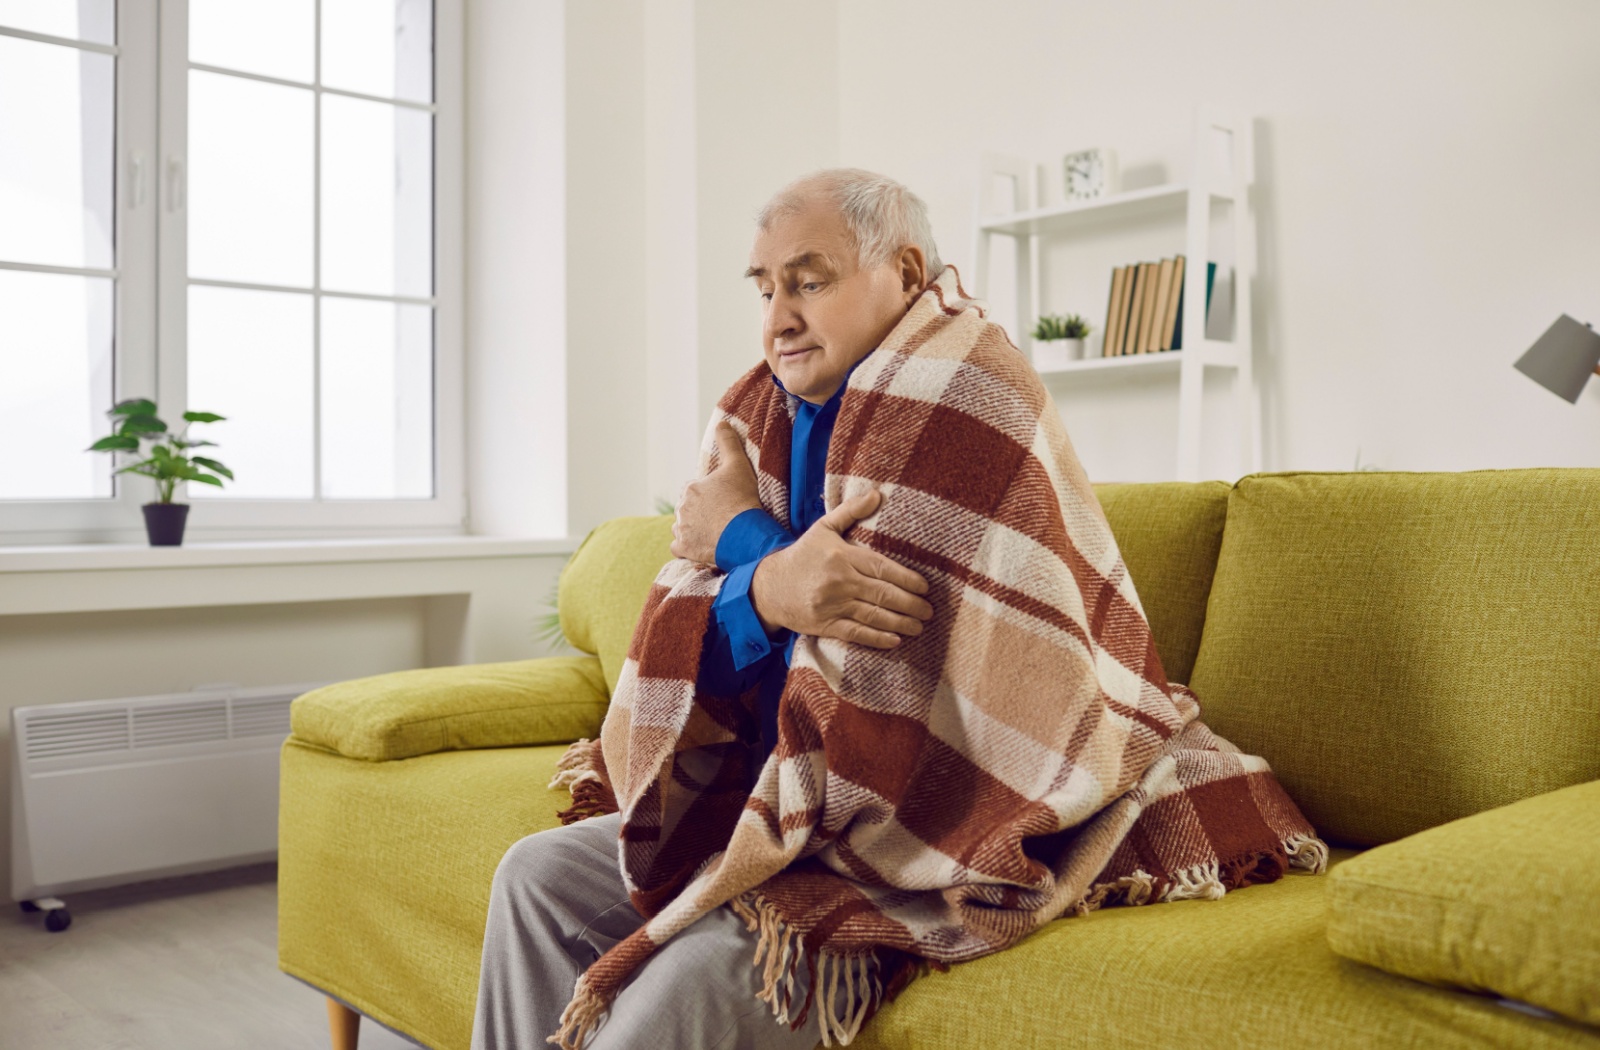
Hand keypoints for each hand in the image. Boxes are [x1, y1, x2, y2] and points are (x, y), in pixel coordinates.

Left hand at [670, 422, 761, 564]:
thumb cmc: (743, 499)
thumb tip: (722, 422)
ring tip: (714, 532)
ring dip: (693, 529)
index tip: (723, 500)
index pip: (694, 490)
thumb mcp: (739, 466)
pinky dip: (687, 547)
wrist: (745, 534)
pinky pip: (679, 548)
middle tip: (721, 516)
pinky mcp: (684, 549)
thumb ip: (729, 443)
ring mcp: (681, 530)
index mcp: (691, 489)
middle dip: (700, 511)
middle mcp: (681, 509)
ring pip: (682, 527)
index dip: (709, 494)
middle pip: (688, 509)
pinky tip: (701, 545)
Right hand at [749, 489, 932, 648]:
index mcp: (842, 557)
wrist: (768, 587)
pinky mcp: (825, 625)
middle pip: (882, 594)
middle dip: (910, 604)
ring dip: (900, 623)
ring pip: (873, 616)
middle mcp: (839, 582)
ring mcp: (832, 606)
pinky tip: (895, 641)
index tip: (925, 587)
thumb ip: (851, 511)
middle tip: (929, 610)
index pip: (882, 568)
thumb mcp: (823, 529)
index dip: (907, 579)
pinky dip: (877, 639)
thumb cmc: (802, 556)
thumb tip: (877, 494)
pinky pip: (856, 634)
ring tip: (919, 627)